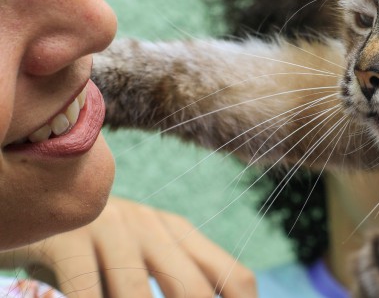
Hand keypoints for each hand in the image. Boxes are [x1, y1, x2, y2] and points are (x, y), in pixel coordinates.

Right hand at [0, 197, 256, 297]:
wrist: (32, 202)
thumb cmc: (93, 250)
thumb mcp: (139, 258)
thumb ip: (172, 283)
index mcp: (179, 232)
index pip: (235, 278)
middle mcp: (153, 227)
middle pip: (194, 290)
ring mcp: (112, 229)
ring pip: (136, 295)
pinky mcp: (69, 239)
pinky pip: (87, 292)